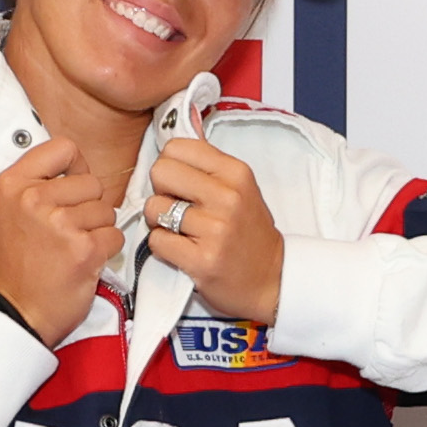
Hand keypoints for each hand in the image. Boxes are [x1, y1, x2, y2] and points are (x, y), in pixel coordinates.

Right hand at [0, 134, 114, 346]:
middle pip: (91, 183)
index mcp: (13, 184)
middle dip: (88, 207)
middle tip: (67, 232)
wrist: (15, 312)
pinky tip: (83, 262)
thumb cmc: (15, 266)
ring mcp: (60, 223)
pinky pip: (114, 236)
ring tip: (72, 248)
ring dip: (97, 231)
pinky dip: (105, 251)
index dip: (76, 168)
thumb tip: (76, 167)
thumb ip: (36, 183)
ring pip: (106, 211)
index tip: (71, 186)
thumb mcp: (8, 211)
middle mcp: (34, 198)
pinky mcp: (83, 249)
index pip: (64, 148)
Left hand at [140, 134, 285, 322]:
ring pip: (154, 208)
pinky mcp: (202, 260)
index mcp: (236, 172)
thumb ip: (207, 167)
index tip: (182, 184)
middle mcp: (227, 197)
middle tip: (177, 207)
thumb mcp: (240, 188)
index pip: (175, 148)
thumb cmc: (248, 231)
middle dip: (161, 191)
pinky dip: (162, 247)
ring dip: (159, 222)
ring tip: (181, 232)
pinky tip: (182, 250)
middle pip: (160, 172)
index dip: (171, 166)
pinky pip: (156, 240)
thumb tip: (166, 147)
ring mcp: (215, 230)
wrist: (272, 279)